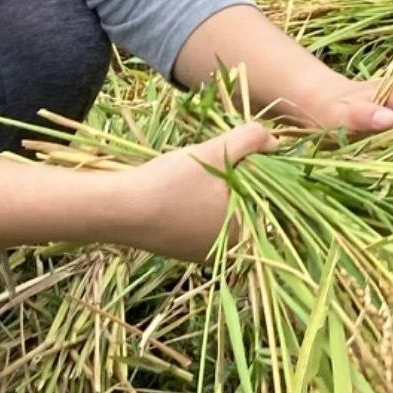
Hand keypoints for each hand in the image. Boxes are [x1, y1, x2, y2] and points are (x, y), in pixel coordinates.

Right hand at [116, 121, 276, 260]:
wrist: (117, 210)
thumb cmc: (170, 183)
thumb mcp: (215, 152)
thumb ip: (250, 140)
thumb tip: (275, 141)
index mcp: (246, 232)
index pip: (271, 198)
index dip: (262, 171)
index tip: (245, 153)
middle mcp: (229, 249)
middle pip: (248, 204)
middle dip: (239, 180)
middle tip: (217, 160)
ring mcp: (203, 252)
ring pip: (224, 211)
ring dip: (217, 190)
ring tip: (195, 172)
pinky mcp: (182, 249)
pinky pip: (202, 221)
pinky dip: (198, 203)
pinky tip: (180, 190)